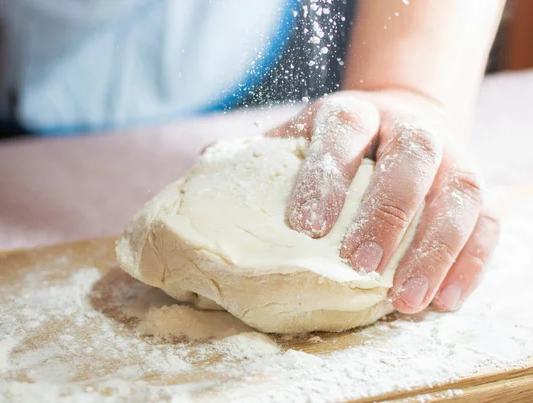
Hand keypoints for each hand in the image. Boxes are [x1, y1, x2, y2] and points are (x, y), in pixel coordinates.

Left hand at [267, 90, 499, 313]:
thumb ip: (264, 157)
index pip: (344, 131)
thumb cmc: (340, 142)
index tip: (305, 227)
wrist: (403, 120)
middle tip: (360, 264)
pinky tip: (445, 300)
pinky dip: (470, 263)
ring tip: (405, 300)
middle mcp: (409, 129)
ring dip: (434, 250)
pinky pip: (485, 224)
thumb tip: (204, 174)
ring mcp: (452, 158)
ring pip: (457, 196)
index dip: (326, 175)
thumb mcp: (301, 136)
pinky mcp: (477, 189)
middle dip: (386, 213)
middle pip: (410, 159)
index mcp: (357, 113)